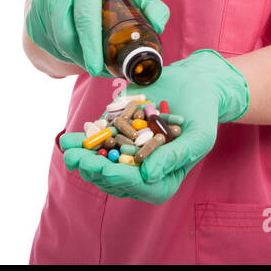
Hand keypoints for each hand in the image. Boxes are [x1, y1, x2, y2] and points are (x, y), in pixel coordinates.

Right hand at [26, 0, 169, 77]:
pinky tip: (73, 51)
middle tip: (96, 69)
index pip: (86, 18)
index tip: (96, 68)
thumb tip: (158, 25)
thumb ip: (152, 6)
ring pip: (56, 43)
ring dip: (73, 57)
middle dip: (83, 57)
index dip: (92, 47)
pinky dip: (61, 55)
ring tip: (89, 58)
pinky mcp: (31, 17)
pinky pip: (45, 45)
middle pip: (67, 35)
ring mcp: (40, 2)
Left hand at [60, 49, 248, 203]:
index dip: (122, 179)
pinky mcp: (118, 134)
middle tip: (77, 159)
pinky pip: (99, 142)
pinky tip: (68, 139)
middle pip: (115, 177)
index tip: (107, 170)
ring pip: (101, 162)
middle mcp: (143, 170)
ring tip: (67, 148)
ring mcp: (128, 153)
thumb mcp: (199, 136)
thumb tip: (147, 175)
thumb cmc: (203, 113)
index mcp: (165, 178)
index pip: (141, 186)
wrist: (194, 84)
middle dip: (94, 168)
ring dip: (83, 157)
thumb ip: (176, 156)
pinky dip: (83, 141)